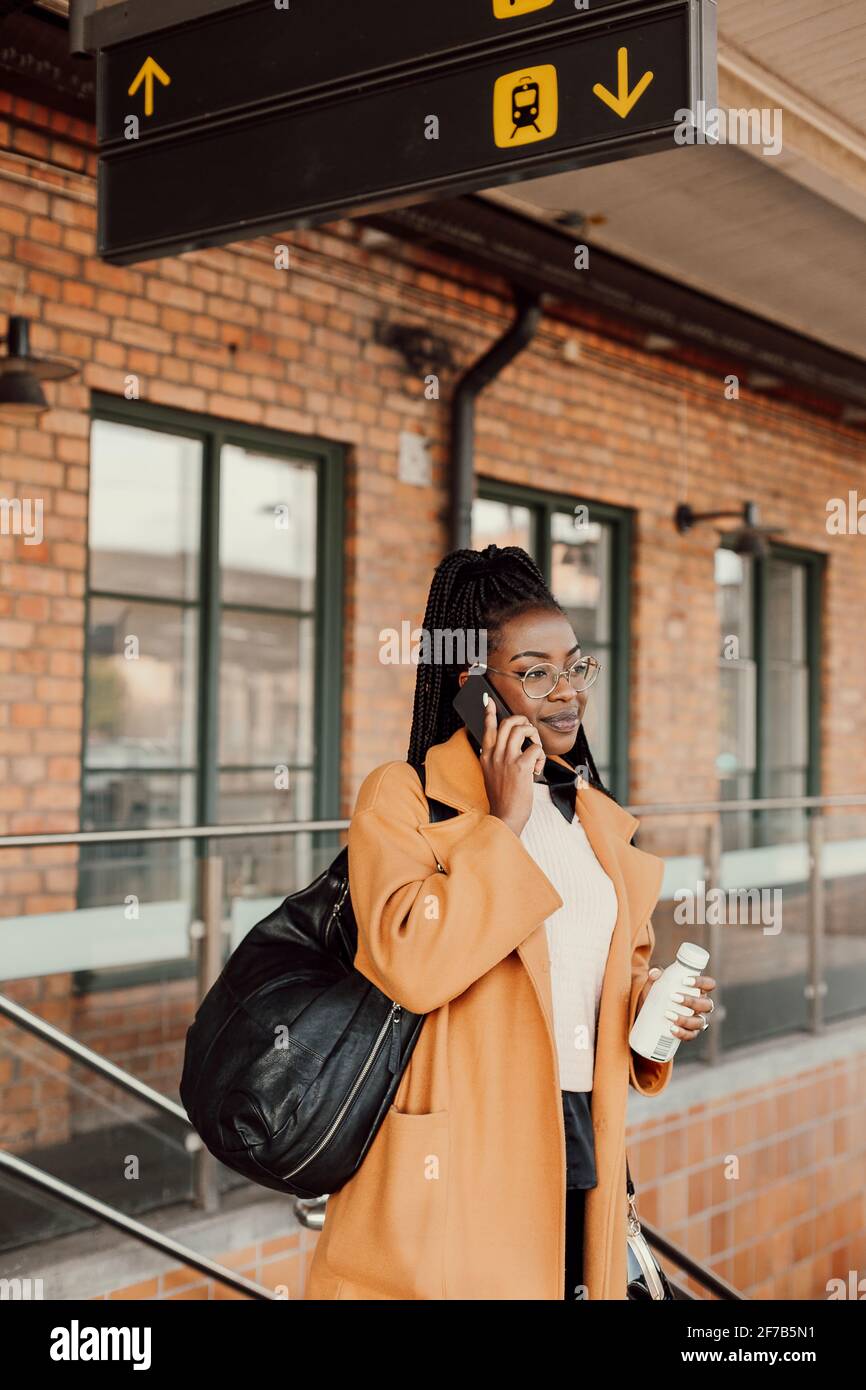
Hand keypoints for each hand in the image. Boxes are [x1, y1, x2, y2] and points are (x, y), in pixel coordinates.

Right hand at [480, 693, 545, 838]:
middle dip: (524, 722)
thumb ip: (496, 759)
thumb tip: (508, 746)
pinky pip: (536, 748)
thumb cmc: (502, 798)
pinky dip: (542, 756)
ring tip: (536, 750)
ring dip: (535, 736)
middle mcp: (494, 754)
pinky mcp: (521, 767)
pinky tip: (538, 769)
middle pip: (509, 723)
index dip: (489, 712)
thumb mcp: (491, 775)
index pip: (488, 728)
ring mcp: (507, 759)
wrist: (505, 817)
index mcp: (486, 756)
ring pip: (523, 729)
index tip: (489, 701)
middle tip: (530, 732)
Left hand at [660, 970, 716, 1041]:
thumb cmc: (657, 994)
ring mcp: (697, 1020)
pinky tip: (672, 1028)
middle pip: (707, 1005)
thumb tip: (654, 973)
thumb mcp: (655, 984)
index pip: (709, 984)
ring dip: (685, 1019)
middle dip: (691, 1001)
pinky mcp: (689, 1033)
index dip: (701, 982)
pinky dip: (682, 1033)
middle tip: (673, 997)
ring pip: (700, 1022)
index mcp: (698, 991)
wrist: (648, 1013)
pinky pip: (691, 1035)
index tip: (685, 981)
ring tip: (668, 1014)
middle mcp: (701, 1006)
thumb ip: (655, 975)